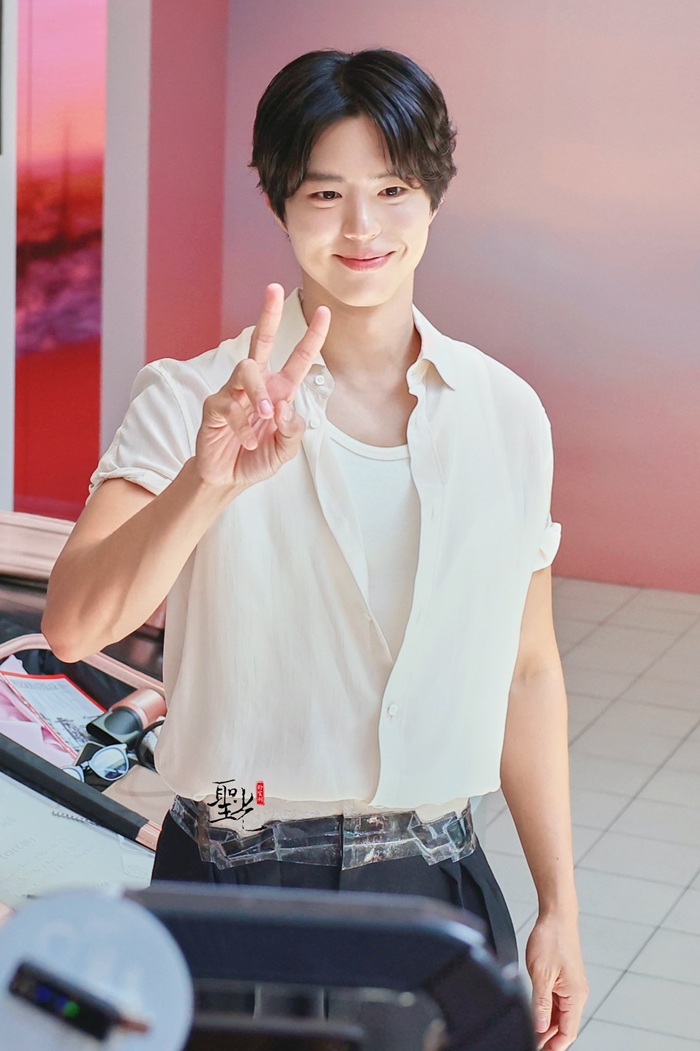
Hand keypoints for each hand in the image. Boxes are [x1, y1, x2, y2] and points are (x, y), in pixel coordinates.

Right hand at [194, 284, 329, 489]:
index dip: (312, 336)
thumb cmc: (257, 458)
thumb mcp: (286, 449)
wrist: (228, 478)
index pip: (299, 358)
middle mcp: (257, 385)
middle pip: (261, 340)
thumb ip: (292, 429)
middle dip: (268, 314)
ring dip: (259, 393)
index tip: (324, 312)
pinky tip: (248, 441)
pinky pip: (229, 405)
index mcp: (280, 390)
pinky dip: (242, 426)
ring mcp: (234, 392)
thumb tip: (283, 406)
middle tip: (273, 289)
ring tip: (265, 416)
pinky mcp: (214, 406)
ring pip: (247, 370)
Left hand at [526, 913, 588, 1049]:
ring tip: (531, 1033)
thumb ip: (541, 1004)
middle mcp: (577, 994)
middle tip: (532, 1044)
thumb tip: (539, 1028)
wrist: (556, 917)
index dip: (553, 1046)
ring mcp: (571, 987)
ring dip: (547, 1026)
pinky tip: (536, 1015)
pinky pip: (557, 1002)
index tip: (539, 1050)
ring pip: (560, 1015)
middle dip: (549, 1038)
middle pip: (564, 1026)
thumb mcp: (541, 975)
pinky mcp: (565, 980)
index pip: (568, 1032)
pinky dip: (547, 1011)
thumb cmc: (552, 939)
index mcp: (575, 995)